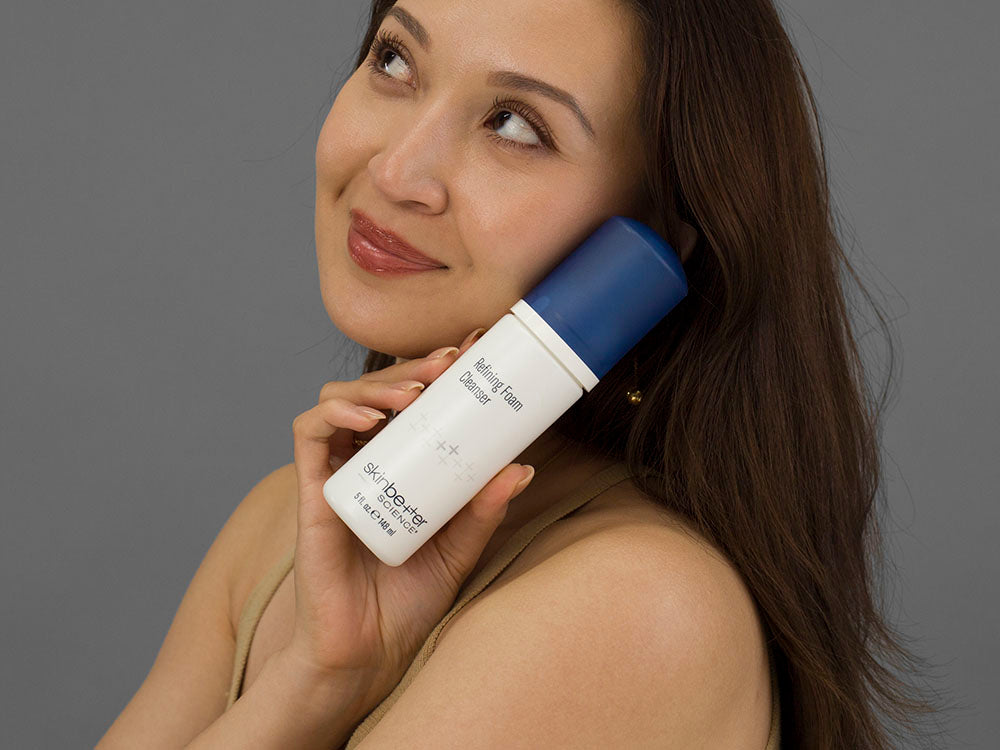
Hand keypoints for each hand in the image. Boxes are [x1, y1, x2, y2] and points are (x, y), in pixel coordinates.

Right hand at [285, 327, 535, 712]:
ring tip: (415, 392)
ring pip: (341, 400)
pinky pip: (309, 435)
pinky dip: (334, 414)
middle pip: (380, 391)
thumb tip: (522, 467)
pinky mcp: (313, 491)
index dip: (438, 370)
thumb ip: (484, 510)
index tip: (474, 349)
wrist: (367, 652)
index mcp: (402, 466)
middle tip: (449, 362)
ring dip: (376, 385)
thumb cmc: (409, 599)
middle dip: (414, 369)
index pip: (416, 402)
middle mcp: (368, 461)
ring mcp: (338, 472)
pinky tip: (366, 418)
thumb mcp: (460, 547)